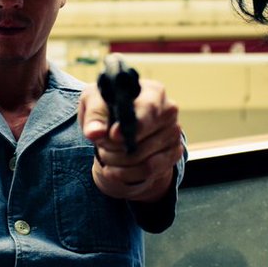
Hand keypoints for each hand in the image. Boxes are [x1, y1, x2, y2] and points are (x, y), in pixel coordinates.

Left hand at [80, 78, 182, 202]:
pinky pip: (148, 172)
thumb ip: (94, 115)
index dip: (130, 126)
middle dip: (114, 147)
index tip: (113, 135)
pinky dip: (125, 174)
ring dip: (117, 162)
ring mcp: (173, 134)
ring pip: (144, 160)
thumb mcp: (94, 102)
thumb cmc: (108, 106)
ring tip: (106, 154)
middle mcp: (169, 111)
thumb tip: (95, 133)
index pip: (148, 109)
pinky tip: (113, 170)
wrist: (118, 124)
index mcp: (153, 92)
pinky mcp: (173, 154)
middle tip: (101, 143)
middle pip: (142, 139)